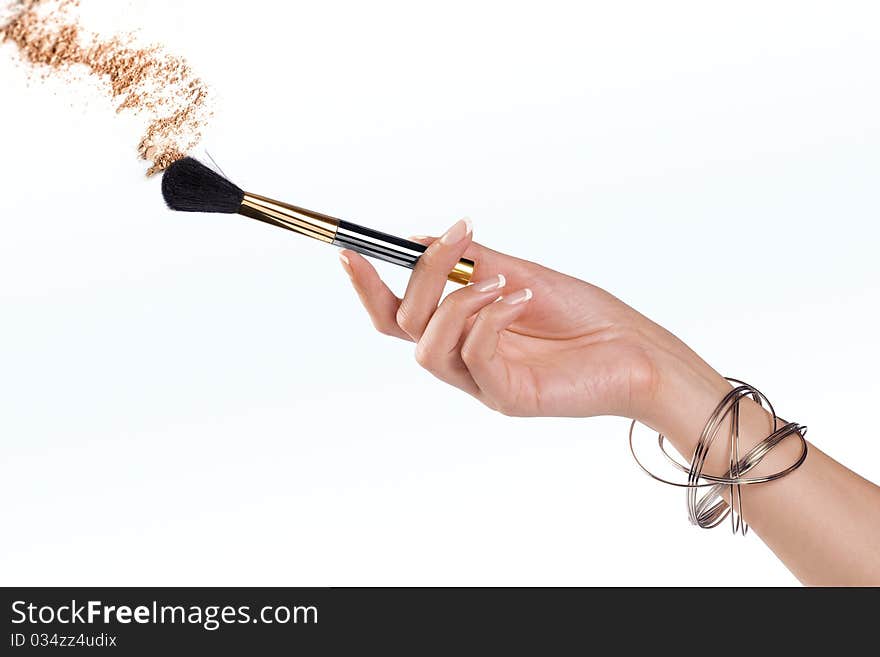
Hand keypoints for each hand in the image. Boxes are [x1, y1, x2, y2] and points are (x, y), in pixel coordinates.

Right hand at [338, 218, 727, 427]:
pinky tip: (520, 299)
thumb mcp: (524, 274)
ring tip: (504, 280)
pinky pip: (472, 356)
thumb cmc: (587, 316)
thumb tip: (421, 240)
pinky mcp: (506, 397)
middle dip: (423, 275)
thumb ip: (474, 263)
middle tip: (458, 239)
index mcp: (462, 331)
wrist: (638, 352)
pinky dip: (488, 317)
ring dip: (457, 300)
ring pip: (427, 346)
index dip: (367, 286)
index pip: (397, 315)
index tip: (351, 248)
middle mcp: (463, 358)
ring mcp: (482, 381)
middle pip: (403, 325)